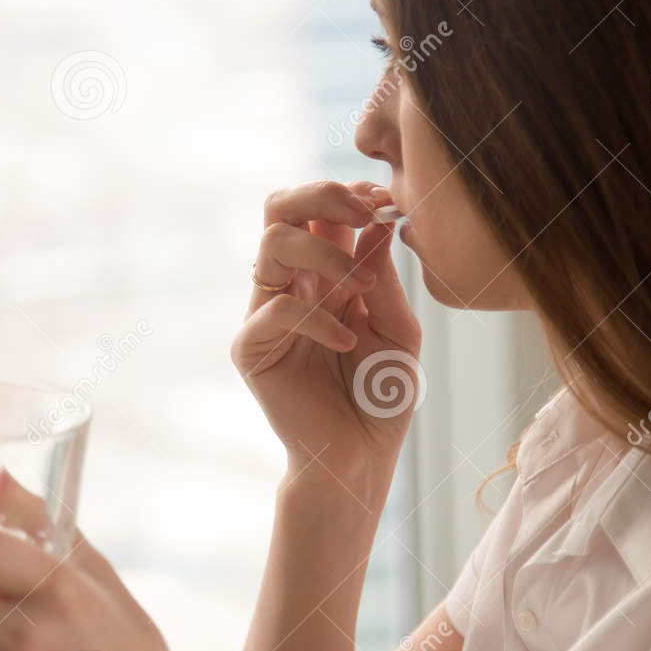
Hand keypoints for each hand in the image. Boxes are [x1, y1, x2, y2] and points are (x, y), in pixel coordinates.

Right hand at [233, 180, 421, 488]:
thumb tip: (379, 220)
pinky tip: (348, 343)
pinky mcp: (252, 348)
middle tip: (365, 212)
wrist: (360, 457)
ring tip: (362, 289)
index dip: (351, 193)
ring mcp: (266, 313)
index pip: (320, 208)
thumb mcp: (398, 330)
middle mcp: (291, 284)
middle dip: (322, 194)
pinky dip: (319, 319)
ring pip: (272, 244)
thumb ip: (383, 277)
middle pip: (279, 206)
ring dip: (325, 254)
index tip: (388, 201)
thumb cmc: (381, 396)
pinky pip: (276, 309)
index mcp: (326, 272)